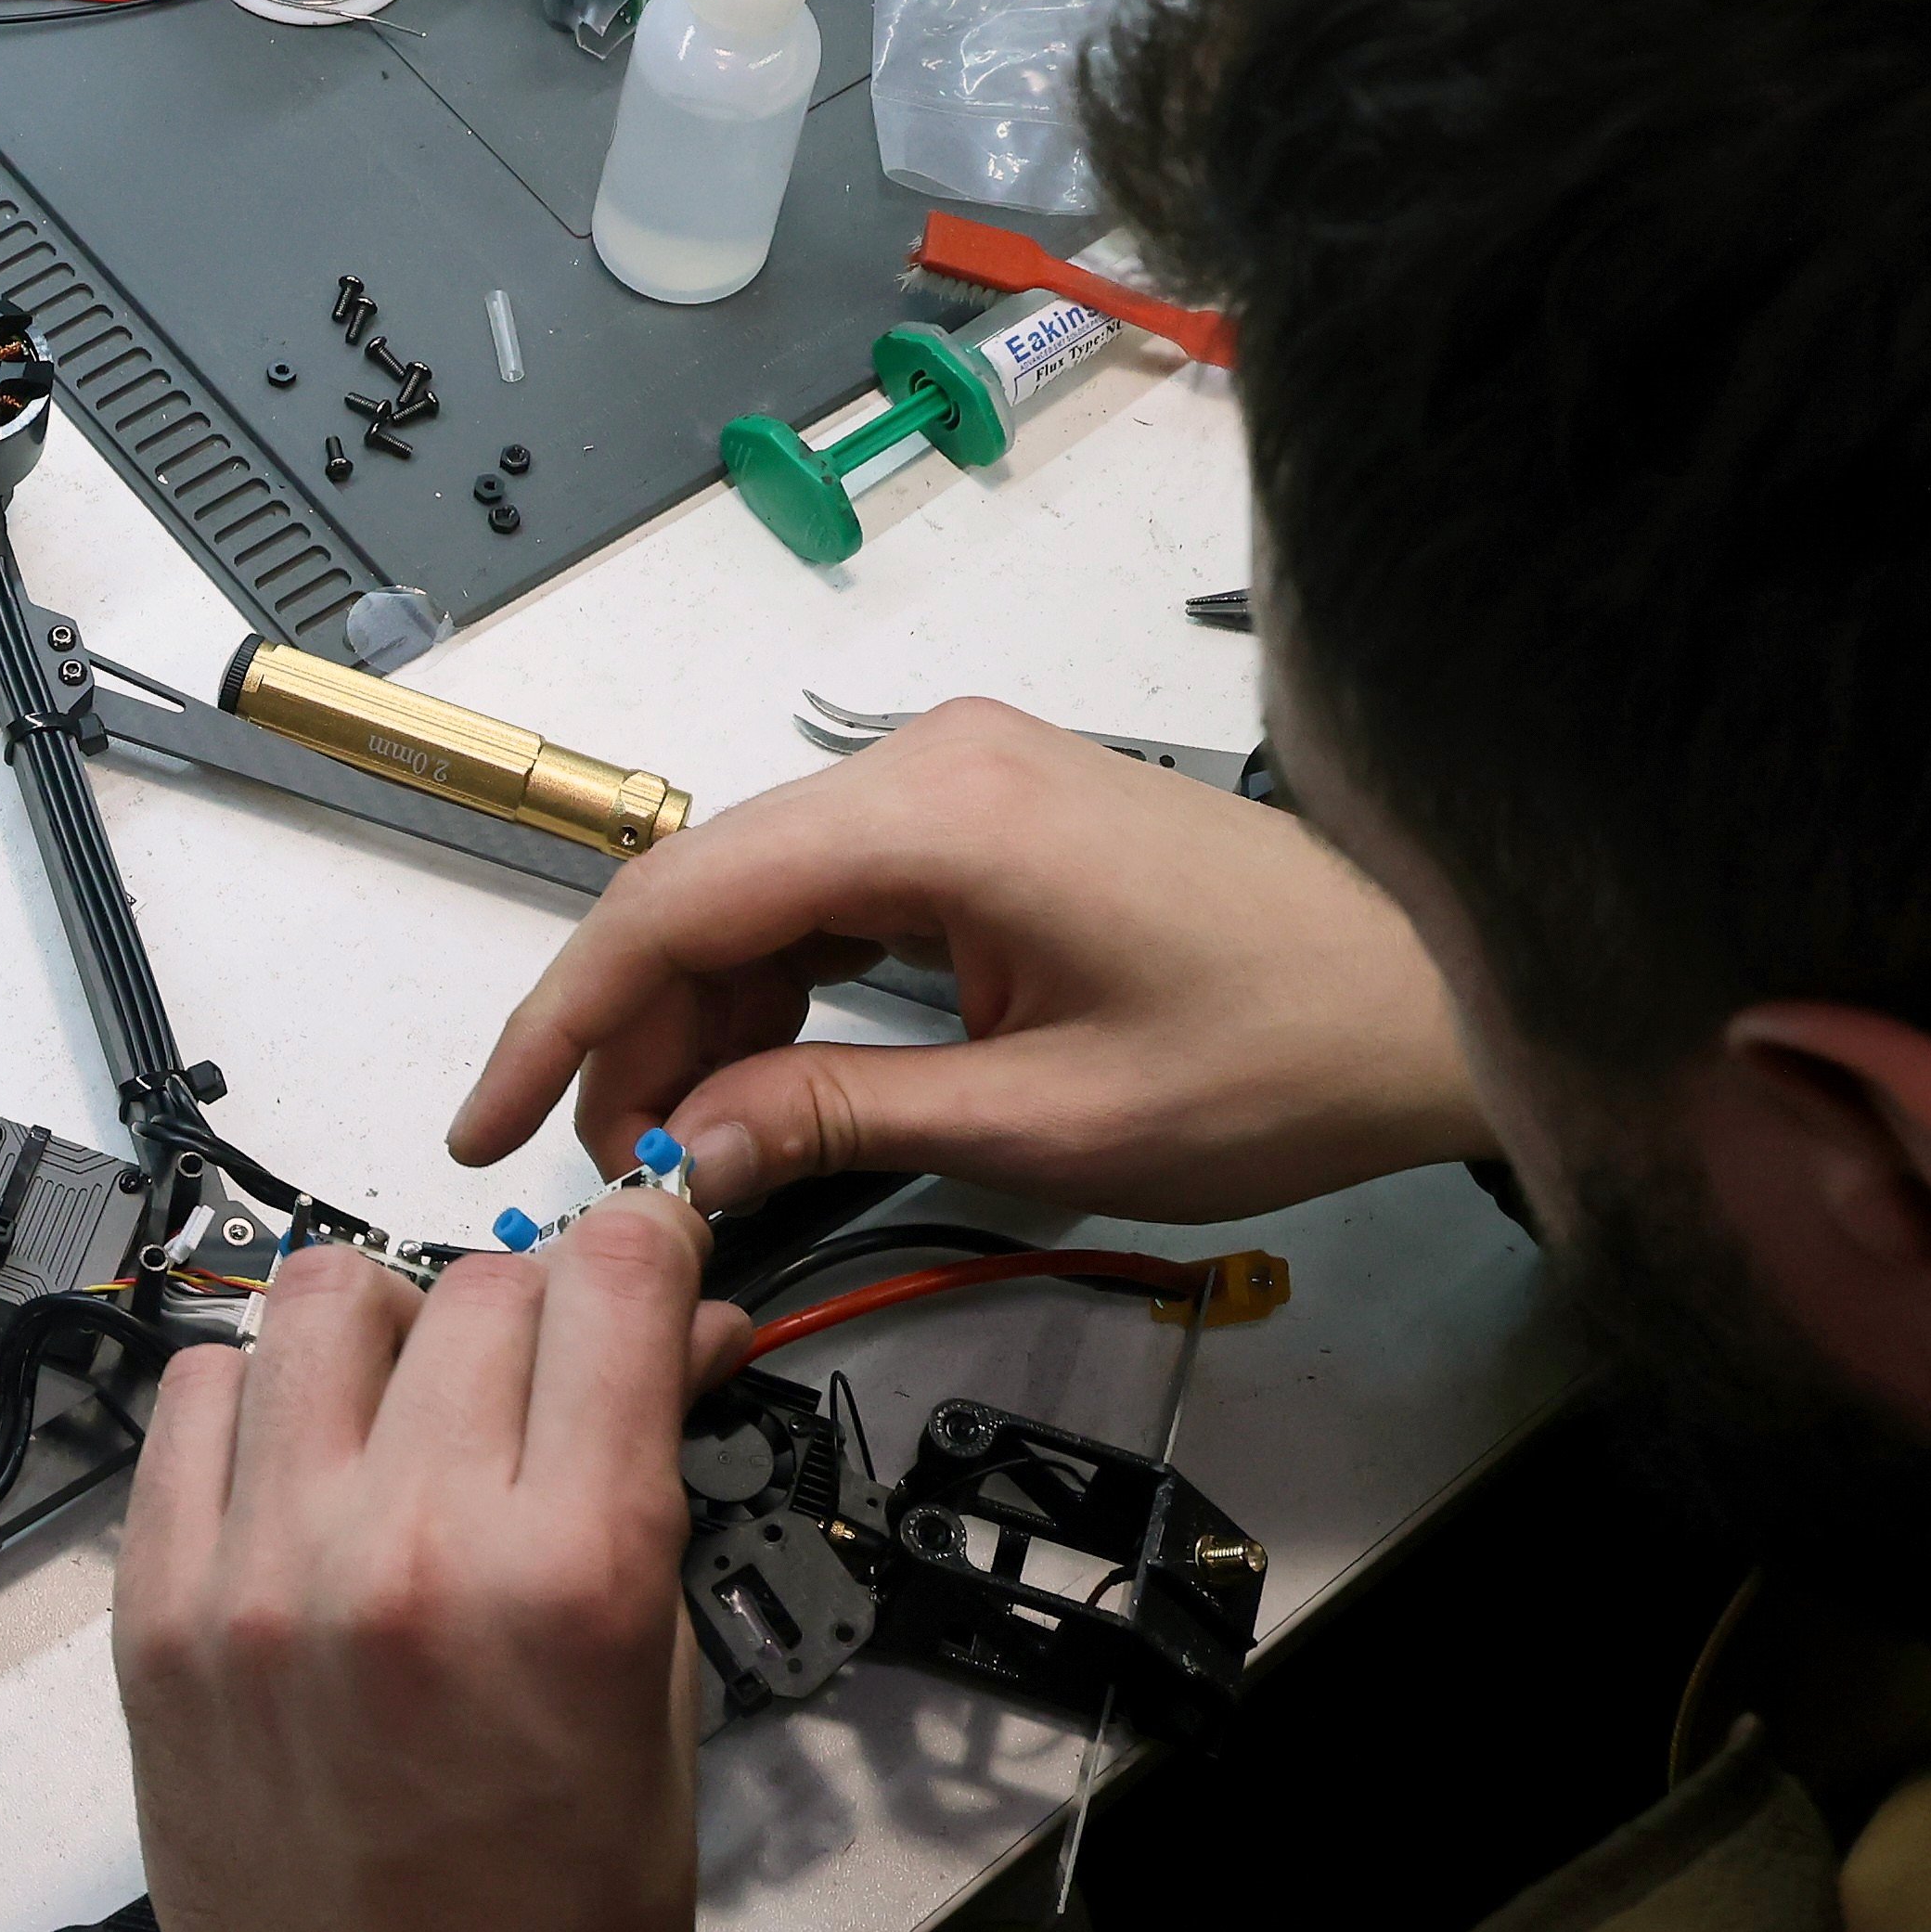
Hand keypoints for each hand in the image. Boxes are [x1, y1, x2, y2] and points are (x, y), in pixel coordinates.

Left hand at [114, 1199, 724, 1931]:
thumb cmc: (558, 1929)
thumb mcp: (662, 1697)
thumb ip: (652, 1489)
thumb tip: (674, 1329)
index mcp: (566, 1580)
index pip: (610, 1283)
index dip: (648, 1246)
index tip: (649, 1256)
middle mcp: (403, 1552)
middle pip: (479, 1285)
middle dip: (536, 1312)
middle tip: (543, 1389)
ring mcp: (259, 1574)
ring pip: (320, 1301)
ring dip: (389, 1331)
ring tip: (411, 1417)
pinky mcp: (156, 1611)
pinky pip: (196, 1400)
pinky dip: (263, 1404)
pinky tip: (305, 1475)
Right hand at [450, 703, 1488, 1226]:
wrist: (1441, 998)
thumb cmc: (1281, 1058)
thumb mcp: (1045, 1124)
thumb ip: (839, 1120)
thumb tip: (675, 1152)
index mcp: (938, 816)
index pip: (679, 901)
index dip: (563, 1017)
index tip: (489, 1122)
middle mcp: (930, 763)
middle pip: (702, 891)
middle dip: (627, 1034)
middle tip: (594, 1168)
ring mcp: (959, 780)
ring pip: (755, 896)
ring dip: (699, 1021)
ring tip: (677, 1151)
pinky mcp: (985, 817)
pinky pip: (828, 896)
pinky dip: (775, 992)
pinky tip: (760, 1089)